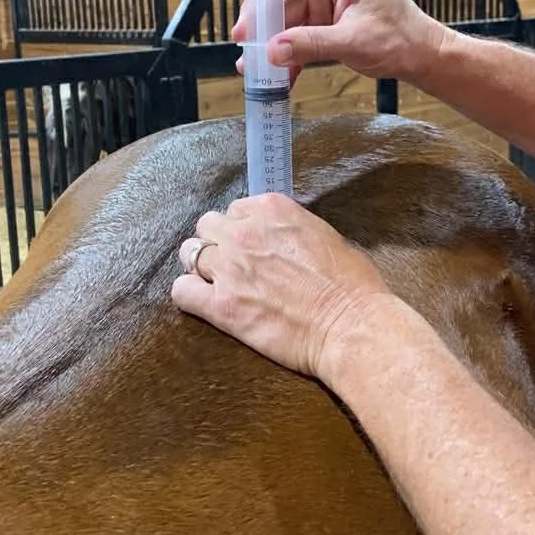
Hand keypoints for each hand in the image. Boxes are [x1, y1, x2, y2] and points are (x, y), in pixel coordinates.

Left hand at [171, 193, 391, 381]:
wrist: (351, 325)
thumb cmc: (352, 285)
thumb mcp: (324, 235)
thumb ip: (291, 229)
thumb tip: (279, 238)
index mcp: (271, 209)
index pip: (236, 209)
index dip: (242, 228)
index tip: (251, 244)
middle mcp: (244, 232)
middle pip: (208, 226)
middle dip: (218, 242)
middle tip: (233, 263)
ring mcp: (229, 268)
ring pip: (190, 253)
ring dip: (201, 265)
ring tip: (217, 282)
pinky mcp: (221, 306)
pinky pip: (183, 292)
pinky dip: (189, 295)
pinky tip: (204, 302)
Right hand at [232, 0, 445, 86]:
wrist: (418, 58)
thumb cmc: (401, 36)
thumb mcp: (357, 40)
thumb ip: (313, 44)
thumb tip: (272, 50)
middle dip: (260, 8)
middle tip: (245, 35)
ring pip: (281, 9)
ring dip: (266, 37)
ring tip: (251, 64)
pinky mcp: (320, 20)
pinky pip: (292, 33)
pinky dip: (282, 53)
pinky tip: (272, 74)